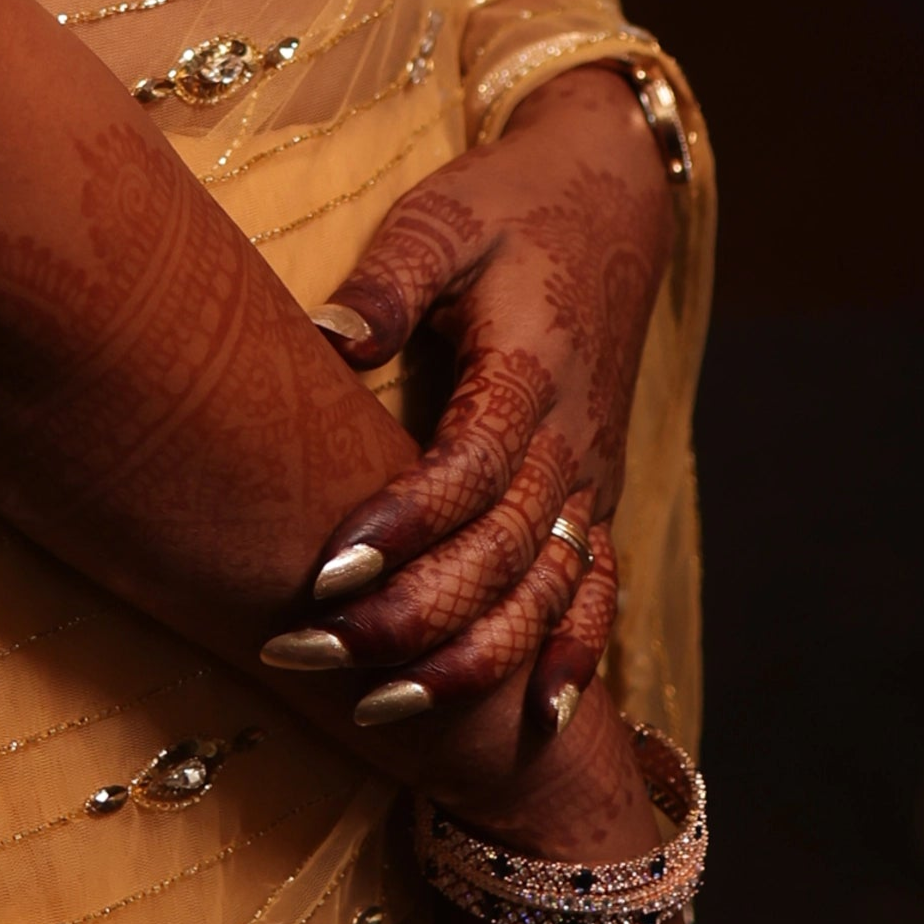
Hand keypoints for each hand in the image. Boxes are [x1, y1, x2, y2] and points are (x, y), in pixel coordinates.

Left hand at [283, 69, 675, 731]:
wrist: (608, 202)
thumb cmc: (506, 207)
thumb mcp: (440, 214)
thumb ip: (390, 276)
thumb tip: (328, 335)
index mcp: (531, 368)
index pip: (469, 469)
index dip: (404, 528)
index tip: (326, 573)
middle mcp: (571, 440)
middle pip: (502, 553)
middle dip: (414, 618)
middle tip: (315, 656)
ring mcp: (590, 477)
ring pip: (545, 592)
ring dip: (471, 661)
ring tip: (382, 712)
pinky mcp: (594, 496)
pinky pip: (596, 592)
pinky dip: (571, 658)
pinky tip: (531, 722)